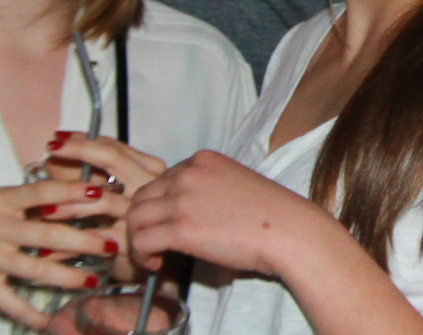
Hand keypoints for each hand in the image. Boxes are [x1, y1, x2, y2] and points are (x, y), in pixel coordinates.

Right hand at [0, 178, 119, 330]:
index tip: (102, 191)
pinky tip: (50, 321)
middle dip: (85, 240)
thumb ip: (19, 200)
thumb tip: (59, 194)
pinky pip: (9, 302)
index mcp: (0, 200)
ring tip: (94, 282)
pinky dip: (31, 314)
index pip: (43, 193)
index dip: (74, 191)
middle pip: (49, 233)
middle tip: (113, 244)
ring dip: (68, 277)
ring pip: (36, 269)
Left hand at [39, 132, 167, 280]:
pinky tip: (46, 251)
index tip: (58, 138)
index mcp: (148, 170)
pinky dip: (66, 246)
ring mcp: (143, 212)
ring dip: (67, 202)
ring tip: (41, 208)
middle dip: (78, 150)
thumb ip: (86, 177)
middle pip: (112, 158)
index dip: (83, 140)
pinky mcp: (133, 242)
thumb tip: (52, 162)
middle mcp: (149, 185)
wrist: (159, 267)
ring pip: (102, 198)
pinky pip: (94, 238)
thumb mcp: (112, 195)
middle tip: (51, 149)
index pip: (114, 147)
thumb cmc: (132, 227)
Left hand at [125, 149, 321, 277]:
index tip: (168, 223)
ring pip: (134, 216)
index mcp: (202, 160)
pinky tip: (157, 263)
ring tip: (153, 254)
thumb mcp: (234, 184)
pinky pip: (141, 240)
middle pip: (141, 195)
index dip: (160, 205)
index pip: (161, 179)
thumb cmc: (271, 214)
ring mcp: (182, 200)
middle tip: (155, 241)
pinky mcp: (180, 228)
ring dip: (138, 238)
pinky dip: (142, 255)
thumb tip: (188, 212)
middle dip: (143, 220)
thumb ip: (207, 188)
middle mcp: (188, 174)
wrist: (288, 230)